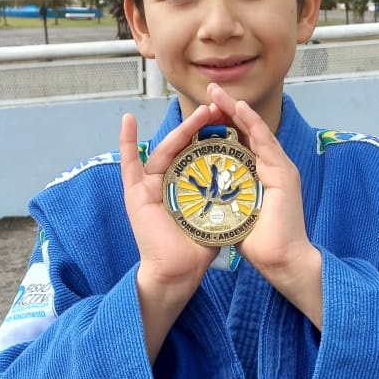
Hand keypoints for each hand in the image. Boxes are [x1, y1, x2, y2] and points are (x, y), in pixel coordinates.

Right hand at [120, 103, 222, 358]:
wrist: (179, 272)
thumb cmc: (199, 248)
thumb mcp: (220, 214)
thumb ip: (228, 197)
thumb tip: (251, 179)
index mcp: (189, 184)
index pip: (202, 152)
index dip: (215, 134)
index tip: (232, 115)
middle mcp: (169, 180)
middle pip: (186, 146)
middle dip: (201, 125)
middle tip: (218, 106)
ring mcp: (151, 185)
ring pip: (166, 149)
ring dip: (181, 129)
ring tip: (198, 111)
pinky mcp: (135, 193)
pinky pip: (129, 163)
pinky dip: (127, 142)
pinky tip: (127, 121)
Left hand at [206, 83, 322, 328]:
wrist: (282, 261)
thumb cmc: (260, 244)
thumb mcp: (233, 214)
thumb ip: (223, 199)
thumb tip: (203, 194)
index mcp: (259, 176)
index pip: (239, 143)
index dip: (223, 125)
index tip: (205, 111)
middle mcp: (271, 168)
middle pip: (247, 131)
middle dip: (228, 110)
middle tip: (211, 91)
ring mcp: (280, 168)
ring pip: (255, 131)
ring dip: (237, 110)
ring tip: (218, 93)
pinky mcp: (284, 173)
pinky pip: (265, 142)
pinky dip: (251, 124)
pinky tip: (239, 109)